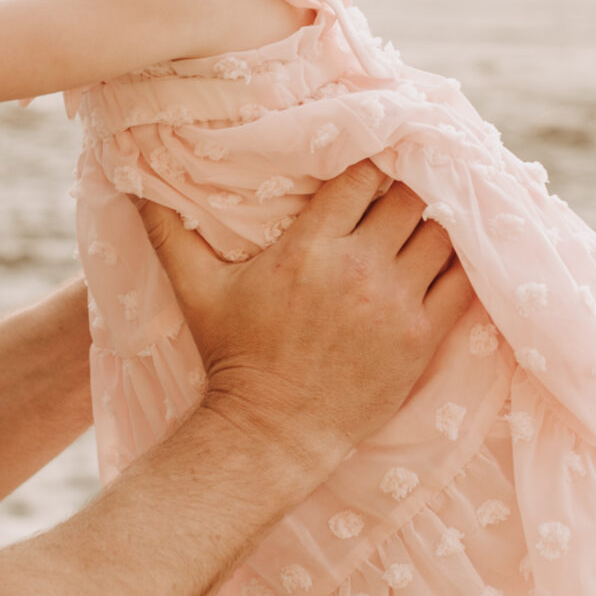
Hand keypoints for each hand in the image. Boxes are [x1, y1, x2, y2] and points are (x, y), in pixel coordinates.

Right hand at [141, 164, 470, 484]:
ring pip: (442, 235)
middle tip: (406, 188)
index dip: (372, 164)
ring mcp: (395, 303)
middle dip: (408, 189)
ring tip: (431, 222)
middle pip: (410, 198)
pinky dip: (463, 266)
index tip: (373, 162)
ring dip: (438, 225)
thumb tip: (131, 181)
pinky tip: (453, 260)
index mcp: (310, 247)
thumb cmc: (232, 357)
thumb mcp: (194, 290)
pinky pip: (463, 283)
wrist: (271, 433)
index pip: (363, 176)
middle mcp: (358, 268)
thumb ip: (169, 231)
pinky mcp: (421, 338)